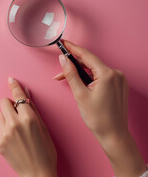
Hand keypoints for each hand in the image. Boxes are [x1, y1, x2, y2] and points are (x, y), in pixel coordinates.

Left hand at [0, 77, 57, 176]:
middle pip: (3, 102)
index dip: (15, 87)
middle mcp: (15, 123)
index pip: (19, 97)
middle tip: (16, 115)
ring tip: (14, 130)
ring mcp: (5, 134)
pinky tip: (8, 138)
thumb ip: (32, 108)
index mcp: (29, 118)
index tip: (10, 80)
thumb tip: (25, 92)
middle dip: (9, 106)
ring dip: (5, 119)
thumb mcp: (43, 127)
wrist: (37, 172)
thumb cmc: (45, 150)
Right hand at [54, 40, 145, 176]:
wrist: (113, 134)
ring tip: (64, 78)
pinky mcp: (117, 85)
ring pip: (94, 69)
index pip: (86, 55)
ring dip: (79, 72)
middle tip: (59, 64)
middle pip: (89, 62)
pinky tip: (78, 82)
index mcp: (107, 74)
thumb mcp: (80, 94)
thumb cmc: (98, 118)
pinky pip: (100, 75)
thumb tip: (63, 59)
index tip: (62, 42)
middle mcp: (116, 74)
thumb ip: (71, 74)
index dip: (72, 47)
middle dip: (73, 63)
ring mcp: (118, 79)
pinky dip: (88, 77)